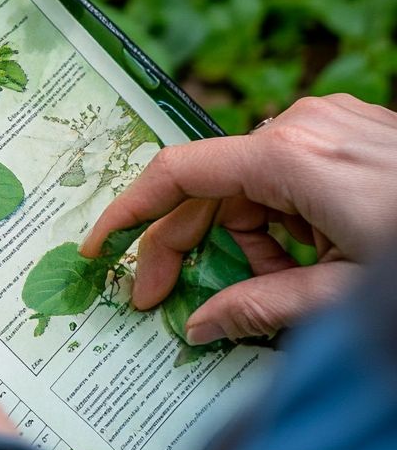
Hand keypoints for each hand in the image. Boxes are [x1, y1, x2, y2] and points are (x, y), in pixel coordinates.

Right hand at [81, 94, 396, 345]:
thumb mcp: (343, 294)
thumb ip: (261, 307)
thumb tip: (199, 327)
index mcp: (288, 155)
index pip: (177, 174)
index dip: (128, 215)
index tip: (99, 251)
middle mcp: (299, 124)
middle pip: (211, 186)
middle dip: (189, 246)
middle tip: (167, 303)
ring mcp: (328, 122)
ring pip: (252, 185)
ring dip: (250, 238)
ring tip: (291, 283)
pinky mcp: (350, 130)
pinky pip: (289, 174)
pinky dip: (285, 219)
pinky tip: (316, 255)